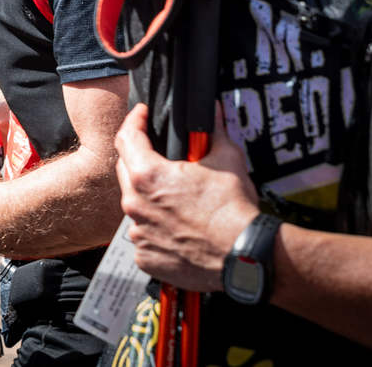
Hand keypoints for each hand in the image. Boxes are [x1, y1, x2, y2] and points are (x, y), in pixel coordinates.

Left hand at [115, 103, 259, 291]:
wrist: (246, 257)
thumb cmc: (234, 212)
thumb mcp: (228, 160)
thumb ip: (214, 132)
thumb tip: (213, 113)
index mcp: (148, 175)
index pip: (127, 137)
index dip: (134, 120)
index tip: (141, 115)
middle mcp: (135, 203)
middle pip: (126, 170)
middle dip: (139, 158)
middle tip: (159, 156)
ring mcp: (138, 232)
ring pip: (135, 206)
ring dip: (149, 198)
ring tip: (175, 198)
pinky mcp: (145, 256)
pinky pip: (143, 236)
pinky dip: (155, 229)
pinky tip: (176, 227)